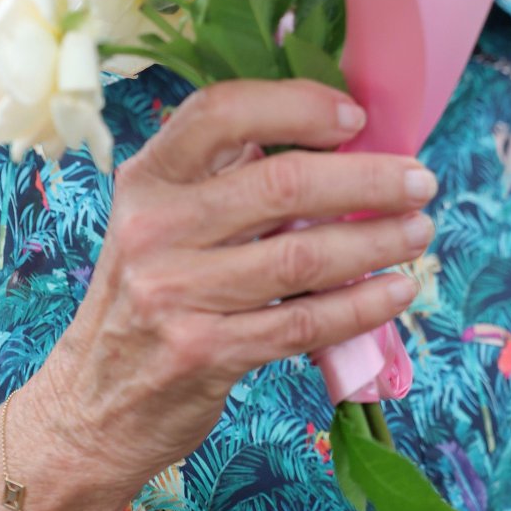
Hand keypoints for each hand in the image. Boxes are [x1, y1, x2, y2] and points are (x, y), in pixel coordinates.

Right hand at [31, 78, 436, 500]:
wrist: (91, 404)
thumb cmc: (146, 299)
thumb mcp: (157, 222)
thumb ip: (222, 179)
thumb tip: (330, 143)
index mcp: (147, 178)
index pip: (221, 112)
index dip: (296, 106)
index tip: (355, 117)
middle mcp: (155, 228)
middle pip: (282, 184)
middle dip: (368, 179)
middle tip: (419, 181)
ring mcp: (177, 293)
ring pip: (303, 257)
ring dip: (377, 240)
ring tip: (418, 231)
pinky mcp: (205, 353)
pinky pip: (303, 324)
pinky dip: (361, 306)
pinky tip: (395, 291)